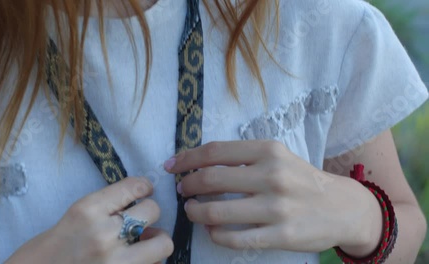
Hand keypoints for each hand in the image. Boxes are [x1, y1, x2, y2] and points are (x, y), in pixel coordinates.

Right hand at [5, 177, 173, 263]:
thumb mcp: (73, 218)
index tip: (145, 190)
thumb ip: (105, 210)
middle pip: (152, 210)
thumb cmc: (46, 252)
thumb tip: (138, 207)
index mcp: (87, 210)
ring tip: (143, 246)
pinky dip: (150, 262)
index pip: (132, 187)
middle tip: (141, 223)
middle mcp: (104, 234)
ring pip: (162, 242)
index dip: (144, 186)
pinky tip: (135, 262)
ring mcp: (116, 261)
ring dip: (156, 242)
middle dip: (149, 215)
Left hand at [164, 141, 381, 252]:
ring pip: (217, 212)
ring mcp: (277, 208)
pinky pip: (234, 239)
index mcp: (269, 151)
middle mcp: (272, 175)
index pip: (215, 152)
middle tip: (182, 190)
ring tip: (192, 211)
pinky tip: (212, 230)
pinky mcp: (281, 236)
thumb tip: (198, 163)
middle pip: (211, 179)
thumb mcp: (277, 157)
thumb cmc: (301, 180)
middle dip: (188, 185)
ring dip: (195, 212)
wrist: (342, 208)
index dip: (187, 158)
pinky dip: (215, 235)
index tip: (171, 165)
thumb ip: (243, 158)